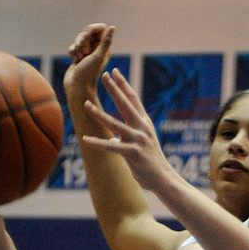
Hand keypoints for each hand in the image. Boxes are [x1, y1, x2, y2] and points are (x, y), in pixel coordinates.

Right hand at [65, 23, 114, 107]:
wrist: (77, 87)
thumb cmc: (88, 73)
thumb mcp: (98, 56)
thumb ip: (105, 42)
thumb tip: (113, 27)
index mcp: (105, 47)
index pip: (100, 27)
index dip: (91, 29)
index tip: (87, 36)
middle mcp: (97, 48)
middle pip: (87, 31)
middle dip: (82, 39)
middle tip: (84, 52)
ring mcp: (87, 52)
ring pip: (79, 38)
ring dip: (77, 47)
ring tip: (80, 59)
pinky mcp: (78, 56)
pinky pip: (73, 46)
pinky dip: (72, 52)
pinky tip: (75, 61)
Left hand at [83, 69, 173, 192]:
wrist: (164, 178)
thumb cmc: (151, 162)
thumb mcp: (141, 144)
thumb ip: (128, 137)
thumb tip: (113, 138)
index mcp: (144, 123)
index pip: (133, 99)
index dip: (123, 85)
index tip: (115, 71)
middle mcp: (142, 128)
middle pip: (125, 104)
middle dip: (114, 89)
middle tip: (104, 75)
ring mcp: (137, 139)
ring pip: (114, 123)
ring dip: (98, 113)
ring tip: (86, 104)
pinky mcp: (132, 153)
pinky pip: (110, 147)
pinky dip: (96, 143)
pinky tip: (84, 139)